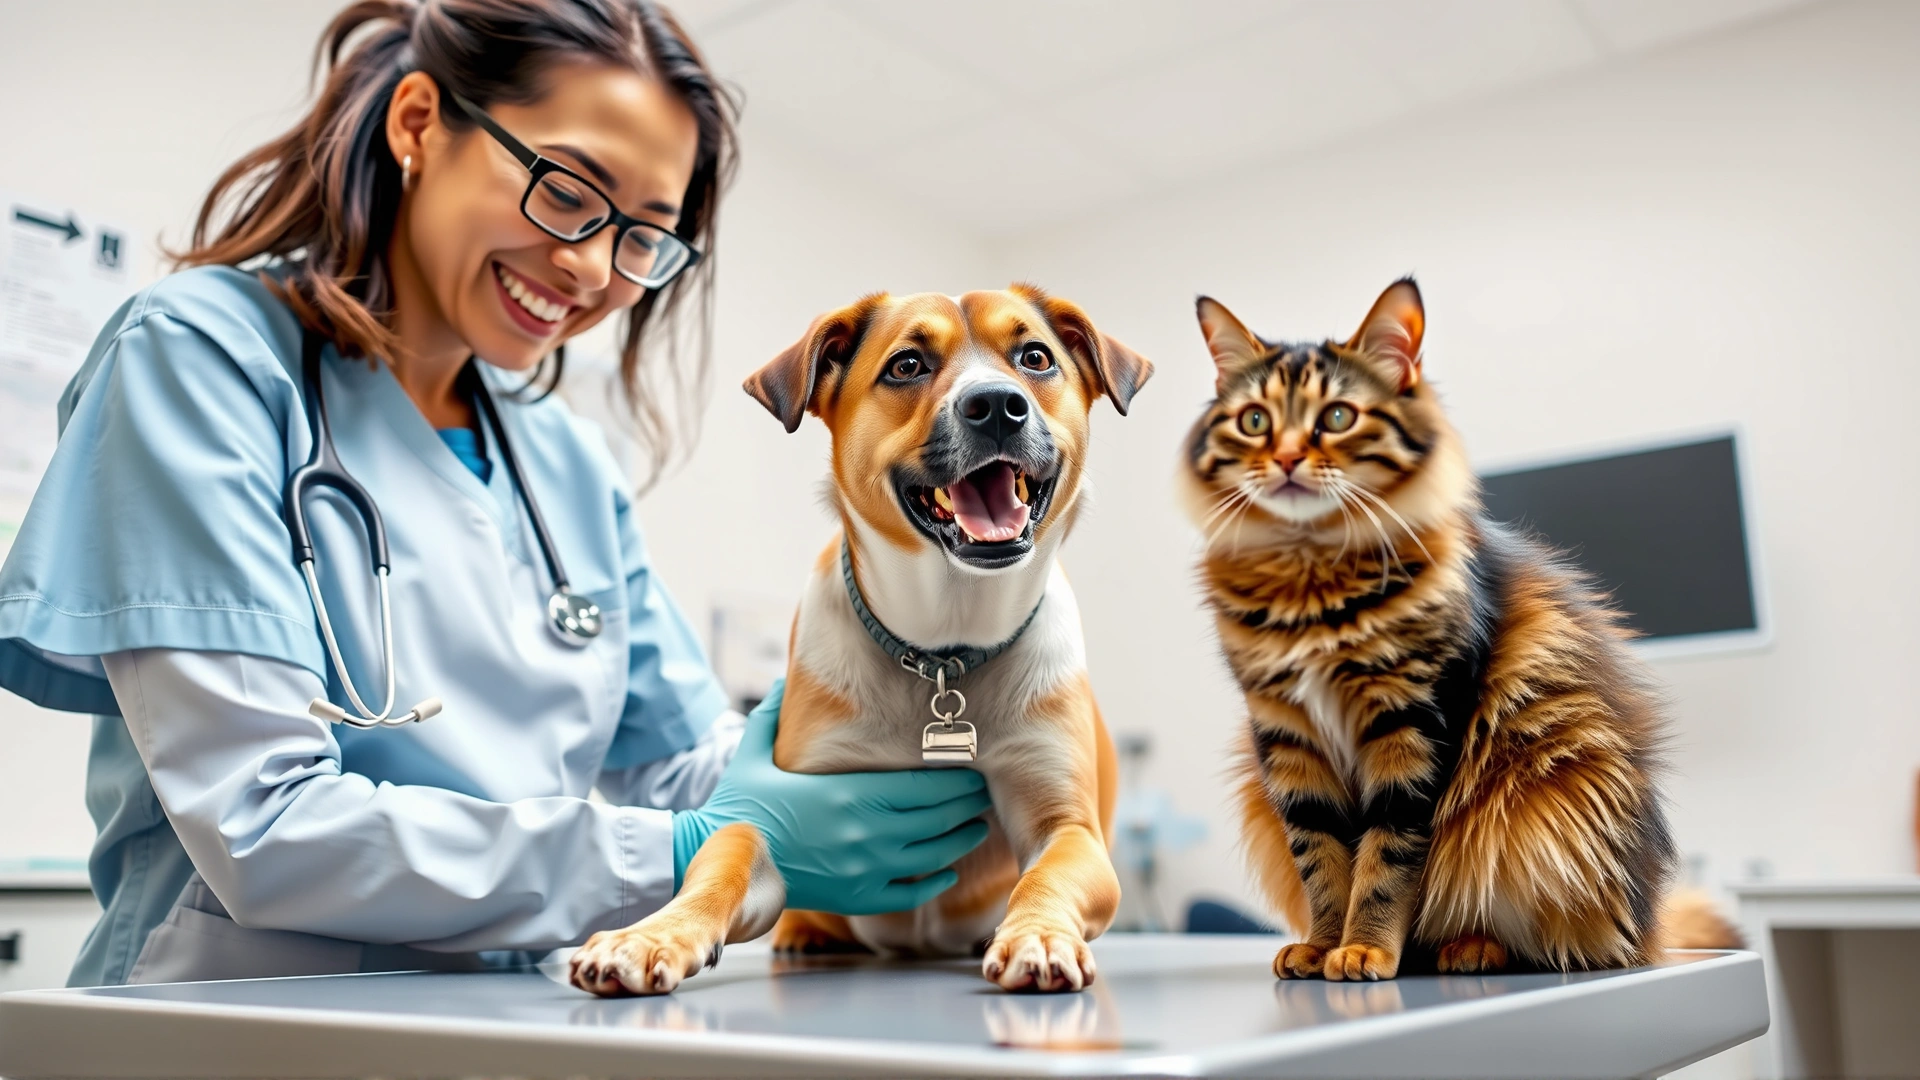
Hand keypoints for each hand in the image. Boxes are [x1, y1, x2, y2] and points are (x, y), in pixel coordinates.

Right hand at [672, 679, 991, 914]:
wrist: (721, 865)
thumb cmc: (739, 806)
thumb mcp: (751, 754)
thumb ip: (769, 715)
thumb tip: (773, 679)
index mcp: (848, 792)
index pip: (924, 783)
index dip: (956, 778)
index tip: (973, 767)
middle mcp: (865, 831)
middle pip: (938, 817)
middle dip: (966, 804)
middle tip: (983, 793)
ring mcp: (864, 868)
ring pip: (932, 854)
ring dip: (960, 839)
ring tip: (975, 827)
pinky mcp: (856, 898)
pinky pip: (910, 891)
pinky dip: (935, 881)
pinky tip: (947, 869)